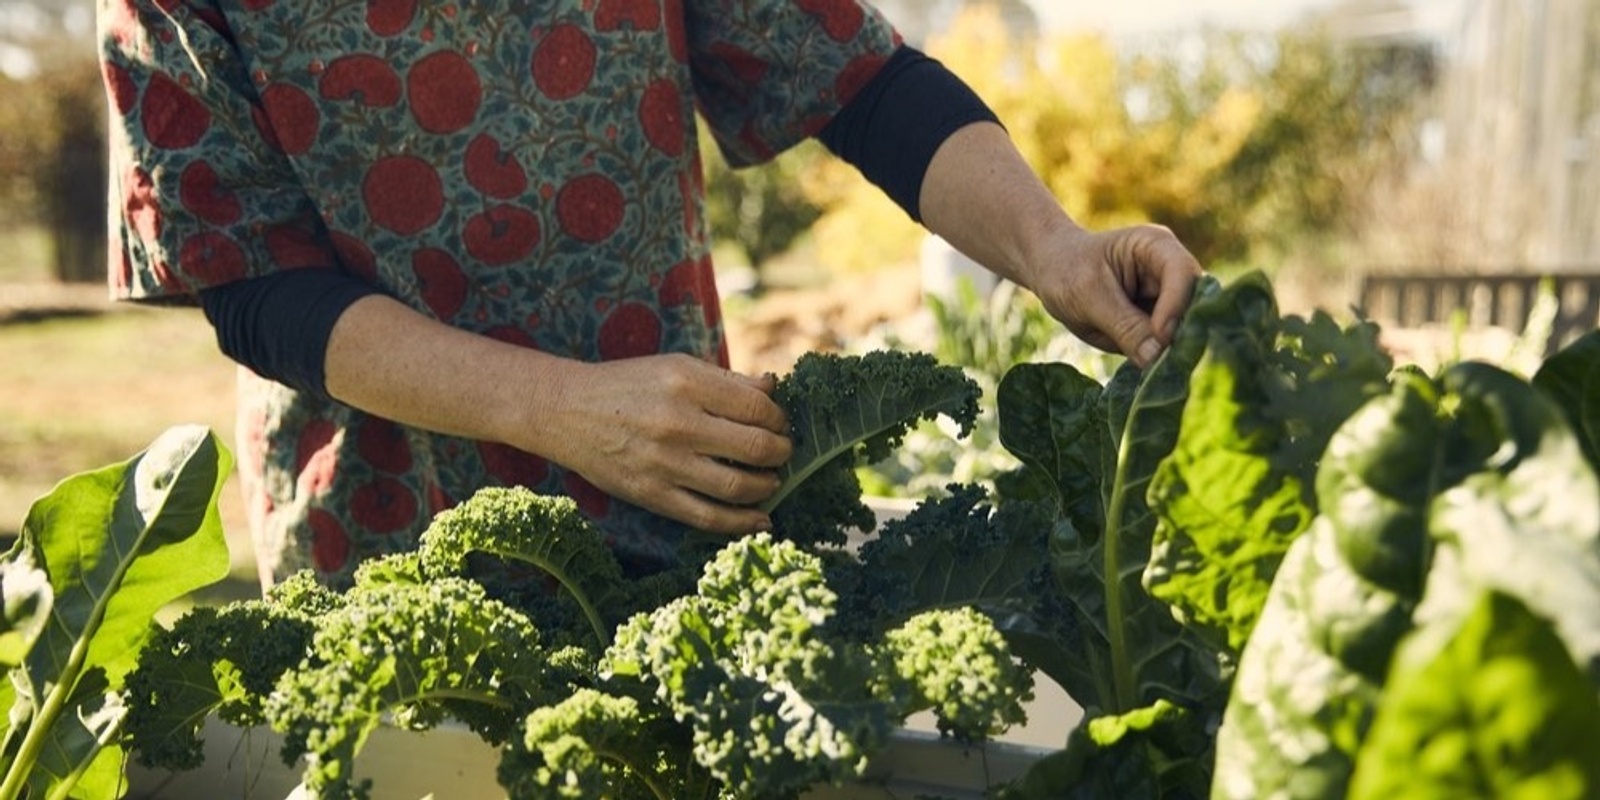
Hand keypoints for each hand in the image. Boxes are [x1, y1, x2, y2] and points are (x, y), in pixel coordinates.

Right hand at [530, 353, 792, 534]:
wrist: (567, 412)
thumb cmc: (630, 386)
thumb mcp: (676, 367)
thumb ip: (726, 380)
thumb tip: (774, 387)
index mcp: (687, 383)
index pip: (757, 406)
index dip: (778, 419)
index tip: (779, 424)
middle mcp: (678, 422)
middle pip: (755, 447)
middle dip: (781, 453)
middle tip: (783, 453)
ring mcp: (664, 463)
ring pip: (737, 486)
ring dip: (768, 486)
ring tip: (772, 481)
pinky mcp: (652, 495)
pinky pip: (708, 517)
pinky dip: (742, 523)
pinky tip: (761, 520)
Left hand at [1023, 223, 1202, 368]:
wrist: (1052, 272)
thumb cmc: (1066, 271)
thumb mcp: (1088, 296)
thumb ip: (1123, 325)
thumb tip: (1156, 358)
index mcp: (1157, 247)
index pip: (1183, 273)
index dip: (1176, 306)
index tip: (1160, 337)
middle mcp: (1171, 272)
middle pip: (1194, 304)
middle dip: (1181, 334)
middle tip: (1164, 365)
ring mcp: (1168, 298)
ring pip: (1185, 330)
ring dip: (1171, 351)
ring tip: (1154, 372)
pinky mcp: (1159, 323)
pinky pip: (1168, 345)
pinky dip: (1160, 360)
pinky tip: (1149, 373)